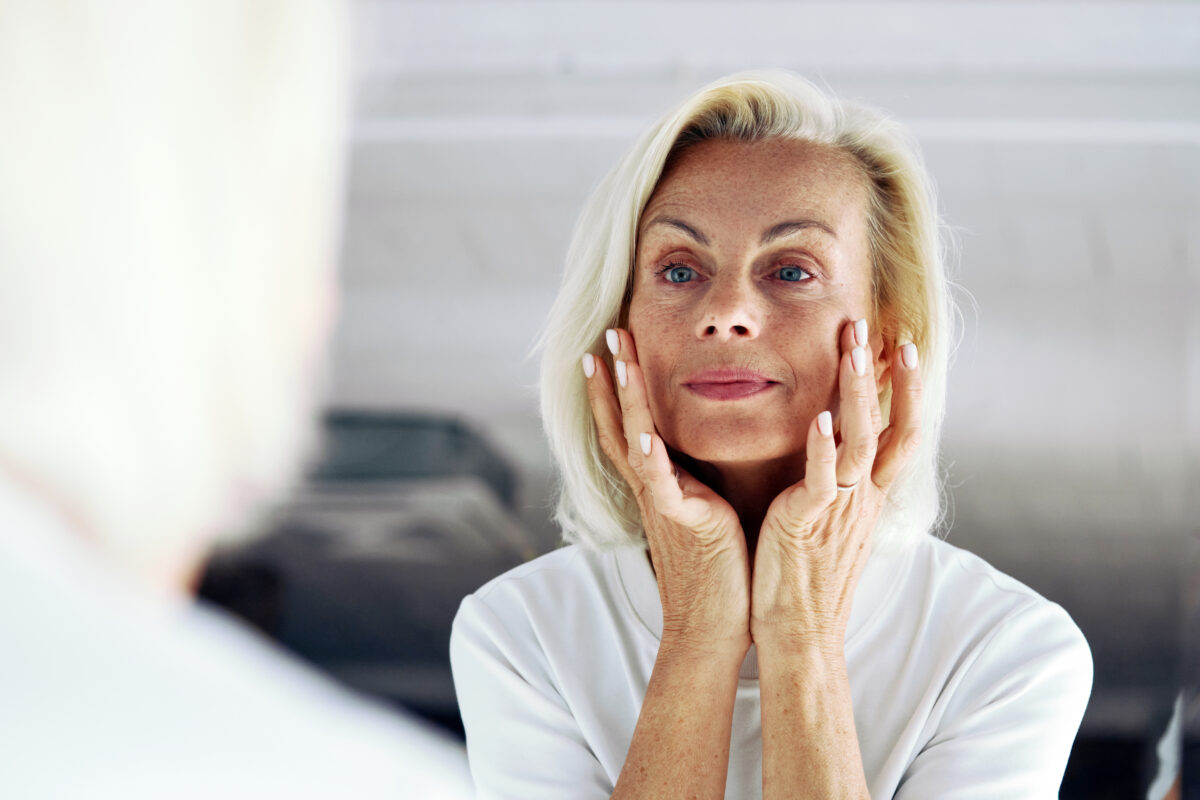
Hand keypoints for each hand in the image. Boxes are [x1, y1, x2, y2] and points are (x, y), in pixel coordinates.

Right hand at [585, 328, 751, 658]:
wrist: (713, 625)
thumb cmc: (717, 570)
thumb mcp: (702, 511)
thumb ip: (694, 481)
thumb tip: (697, 456)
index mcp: (660, 484)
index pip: (628, 426)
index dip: (614, 389)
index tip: (607, 348)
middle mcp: (652, 488)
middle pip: (620, 423)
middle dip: (612, 378)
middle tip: (605, 334)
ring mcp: (663, 503)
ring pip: (634, 441)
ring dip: (623, 400)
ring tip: (614, 360)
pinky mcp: (684, 521)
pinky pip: (662, 484)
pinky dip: (650, 456)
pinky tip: (643, 431)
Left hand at [750, 318, 922, 654]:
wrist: (799, 631)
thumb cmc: (807, 576)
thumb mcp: (832, 522)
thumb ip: (840, 485)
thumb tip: (838, 450)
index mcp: (869, 495)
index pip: (901, 433)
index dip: (908, 390)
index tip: (906, 346)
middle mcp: (863, 497)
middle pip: (888, 424)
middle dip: (884, 373)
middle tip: (875, 325)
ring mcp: (840, 508)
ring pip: (861, 440)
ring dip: (858, 392)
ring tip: (854, 349)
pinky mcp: (809, 521)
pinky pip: (822, 480)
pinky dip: (822, 448)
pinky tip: (819, 418)